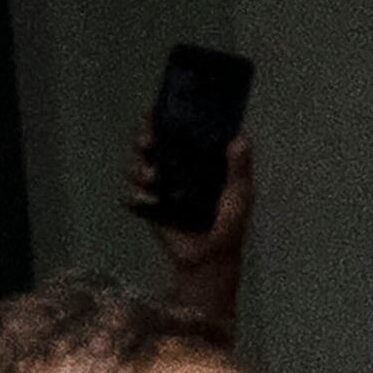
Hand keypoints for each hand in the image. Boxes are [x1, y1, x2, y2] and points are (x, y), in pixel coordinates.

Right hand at [128, 121, 253, 323]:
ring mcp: (160, 187)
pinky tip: (150, 203)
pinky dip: (136, 198)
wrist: (207, 260)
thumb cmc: (229, 226)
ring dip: (138, 168)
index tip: (153, 112)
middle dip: (142, 139)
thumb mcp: (239, 195)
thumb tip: (241, 138)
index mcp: (195, 158)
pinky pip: (131, 197)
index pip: (174, 129)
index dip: (160, 118)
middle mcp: (174, 168)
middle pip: (147, 143)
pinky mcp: (149, 208)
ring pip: (134, 166)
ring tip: (152, 178)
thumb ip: (239, 169)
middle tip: (149, 144)